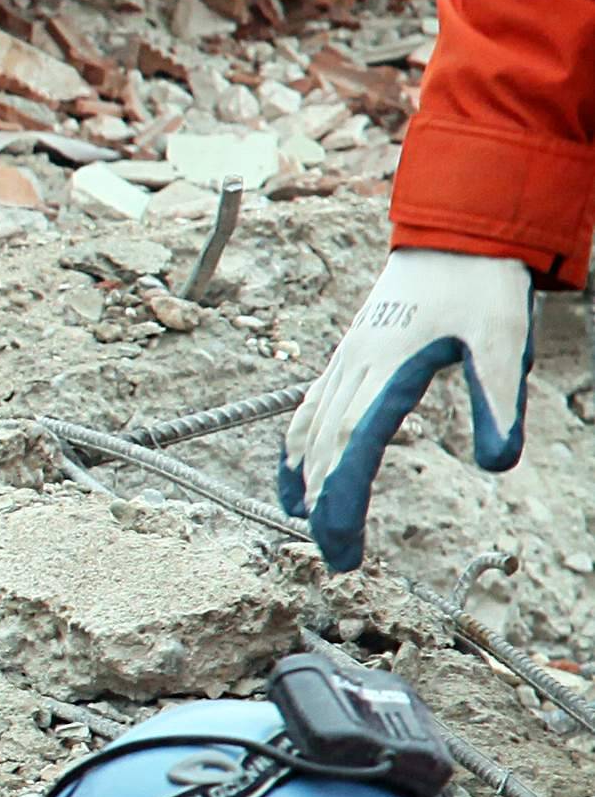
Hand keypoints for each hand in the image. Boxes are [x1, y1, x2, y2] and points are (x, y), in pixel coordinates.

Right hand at [287, 247, 536, 569]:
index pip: (352, 448)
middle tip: (336, 561)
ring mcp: (344, 361)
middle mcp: (353, 367)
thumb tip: (497, 465)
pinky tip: (294, 474)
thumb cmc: (482, 287)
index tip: (340, 548)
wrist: (456, 235)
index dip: (340, 502)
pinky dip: (295, 448)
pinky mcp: (347, 357)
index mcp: (387, 368)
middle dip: (324, 508)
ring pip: (308, 430)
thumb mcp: (503, 341)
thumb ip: (497, 403)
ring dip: (305, 482)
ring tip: (307, 527)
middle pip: (323, 449)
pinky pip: (307, 409)